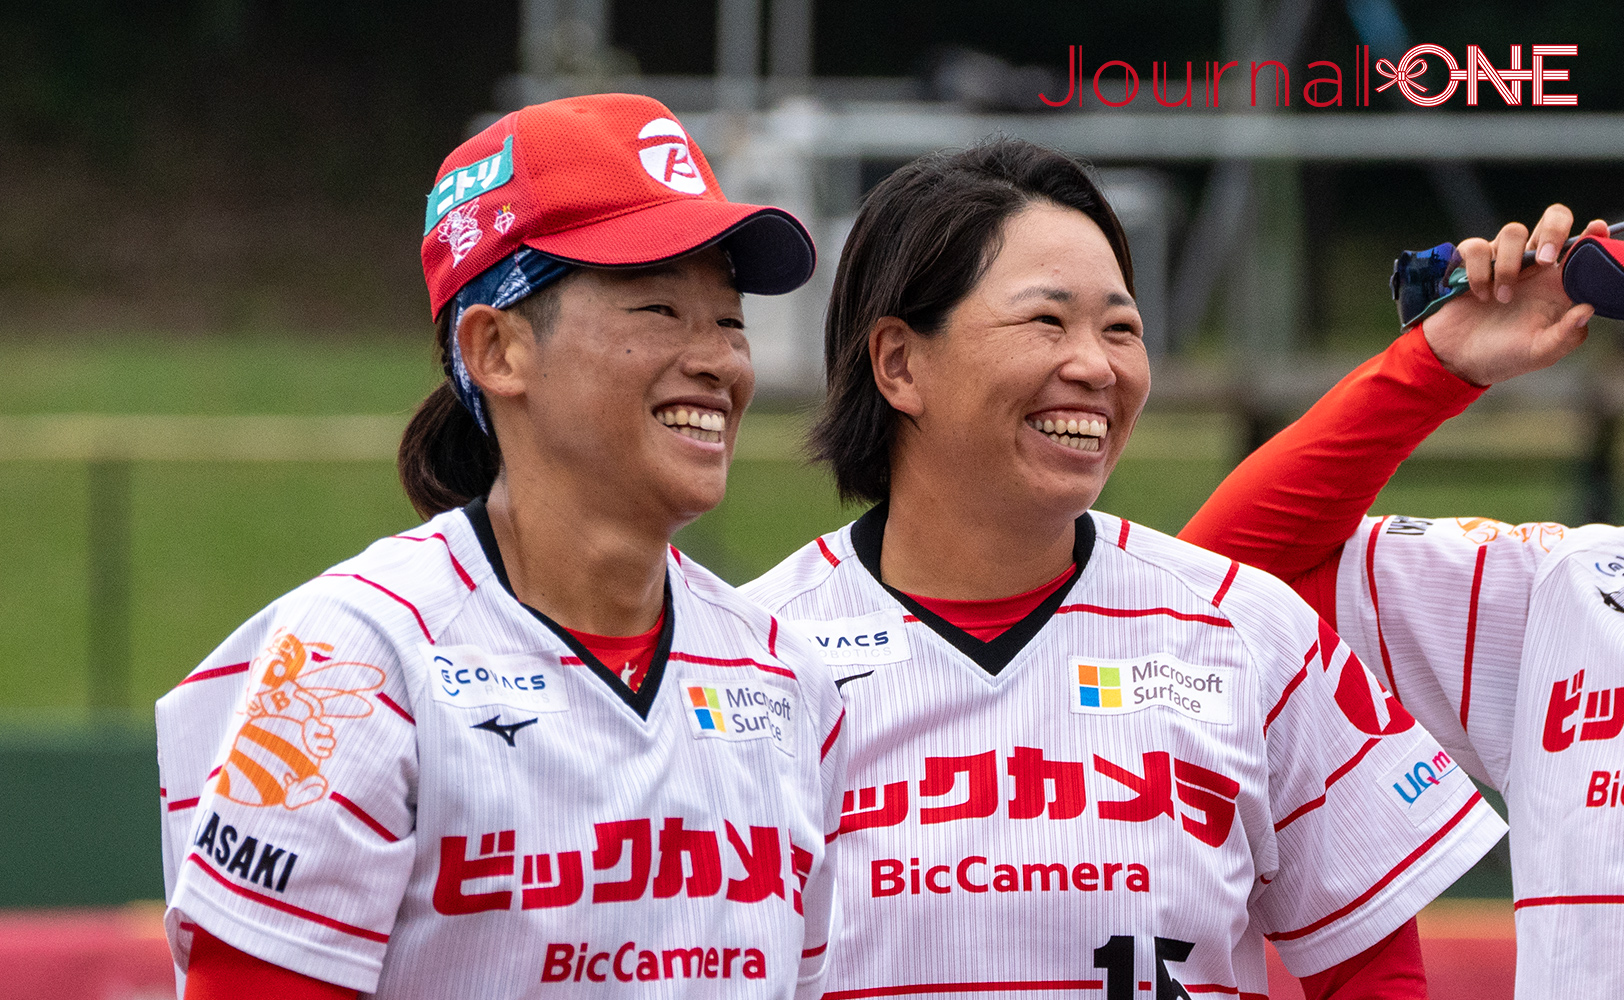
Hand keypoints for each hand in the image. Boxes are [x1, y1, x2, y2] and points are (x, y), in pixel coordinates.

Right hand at [1423, 204, 1600, 385]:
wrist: (1455, 362)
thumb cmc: (1501, 358)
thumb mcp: (1540, 354)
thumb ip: (1567, 334)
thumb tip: (1587, 308)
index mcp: (1556, 285)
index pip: (1581, 249)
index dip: (1593, 234)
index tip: (1597, 228)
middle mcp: (1533, 267)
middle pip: (1552, 219)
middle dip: (1554, 230)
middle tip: (1547, 261)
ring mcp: (1501, 262)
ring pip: (1513, 231)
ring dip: (1508, 265)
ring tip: (1501, 298)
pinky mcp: (1471, 264)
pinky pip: (1475, 247)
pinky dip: (1477, 270)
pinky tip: (1477, 295)